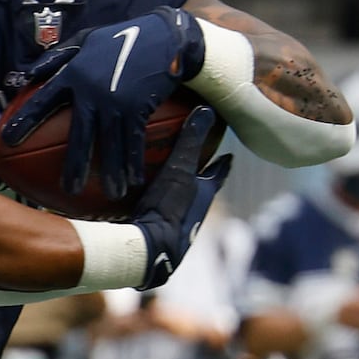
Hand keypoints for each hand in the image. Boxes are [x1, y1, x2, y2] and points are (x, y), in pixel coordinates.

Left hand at [5, 7, 209, 202]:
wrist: (164, 36)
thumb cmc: (121, 38)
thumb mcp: (85, 40)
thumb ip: (57, 57)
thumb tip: (29, 74)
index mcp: (74, 74)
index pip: (44, 101)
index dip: (25, 120)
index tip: (8, 141)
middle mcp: (92, 92)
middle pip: (80, 134)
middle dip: (74, 164)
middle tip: (67, 188)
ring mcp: (116, 102)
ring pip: (110, 144)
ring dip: (110, 171)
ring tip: (109, 193)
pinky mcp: (138, 107)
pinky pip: (134, 140)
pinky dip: (134, 161)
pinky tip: (132, 179)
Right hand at [127, 106, 231, 291]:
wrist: (147, 249)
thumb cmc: (169, 208)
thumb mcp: (181, 169)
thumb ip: (191, 140)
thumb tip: (208, 109)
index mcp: (203, 196)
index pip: (218, 174)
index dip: (223, 164)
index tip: (229, 154)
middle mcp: (192, 213)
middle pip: (198, 191)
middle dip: (198, 179)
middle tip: (195, 165)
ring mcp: (172, 228)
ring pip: (176, 206)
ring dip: (173, 195)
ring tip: (160, 183)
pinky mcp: (151, 235)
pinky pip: (152, 215)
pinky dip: (147, 207)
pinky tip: (128, 204)